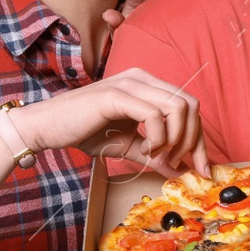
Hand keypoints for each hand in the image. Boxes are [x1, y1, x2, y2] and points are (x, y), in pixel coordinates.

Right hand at [13, 67, 208, 176]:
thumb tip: (180, 171)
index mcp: (148, 86)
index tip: (202, 168)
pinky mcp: (117, 94)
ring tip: (156, 155)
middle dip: (193, 140)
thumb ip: (154, 155)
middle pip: (191, 105)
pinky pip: (154, 115)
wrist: (47, 127)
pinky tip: (143, 149)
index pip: (189, 106)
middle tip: (176, 163)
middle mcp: (143, 78)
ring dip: (174, 139)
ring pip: (178, 107)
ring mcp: (130, 83)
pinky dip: (156, 138)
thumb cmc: (84, 132)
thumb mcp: (128, 147)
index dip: (200, 139)